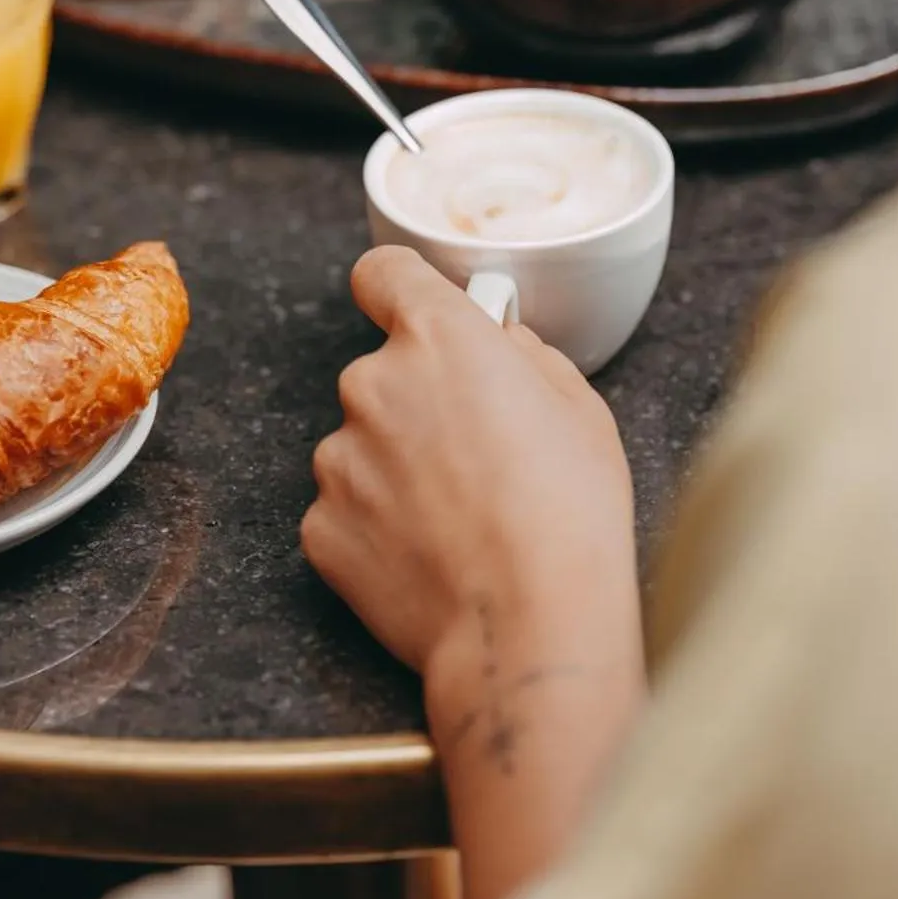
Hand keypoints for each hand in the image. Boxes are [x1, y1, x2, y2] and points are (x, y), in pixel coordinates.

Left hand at [305, 246, 646, 898]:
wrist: (530, 626)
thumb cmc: (571, 513)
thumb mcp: (578, 406)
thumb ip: (520, 356)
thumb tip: (495, 345)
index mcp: (439, 338)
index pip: (384, 272)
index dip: (398, 289)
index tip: (411, 309)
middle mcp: (373, 384)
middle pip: (382, 374)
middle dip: (418, 404)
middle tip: (475, 458)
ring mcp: (338, 458)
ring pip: (363, 446)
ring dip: (397, 469)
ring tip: (460, 521)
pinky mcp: (319, 527)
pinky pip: (347, 511)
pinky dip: (378, 528)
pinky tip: (430, 558)